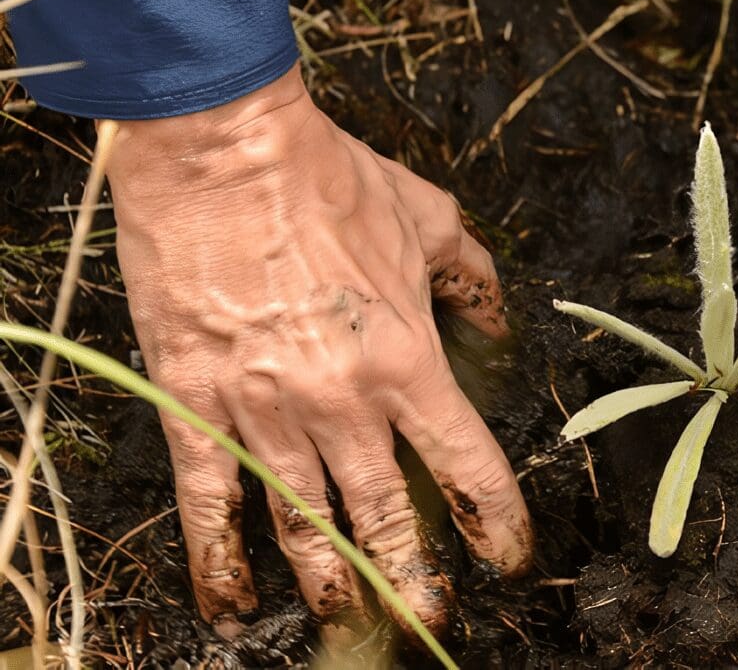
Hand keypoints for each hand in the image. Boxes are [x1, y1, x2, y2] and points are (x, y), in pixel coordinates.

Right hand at [106, 66, 531, 637]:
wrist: (224, 151)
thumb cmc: (330, 177)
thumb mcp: (431, 219)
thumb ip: (473, 279)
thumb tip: (497, 317)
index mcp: (408, 361)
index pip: (469, 466)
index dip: (496, 522)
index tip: (507, 556)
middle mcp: (343, 402)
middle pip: (387, 516)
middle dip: (410, 577)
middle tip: (426, 618)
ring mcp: (266, 409)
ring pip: (303, 523)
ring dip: (326, 581)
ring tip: (342, 619)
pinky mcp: (197, 402)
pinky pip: (210, 500)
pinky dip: (219, 559)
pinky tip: (230, 603)